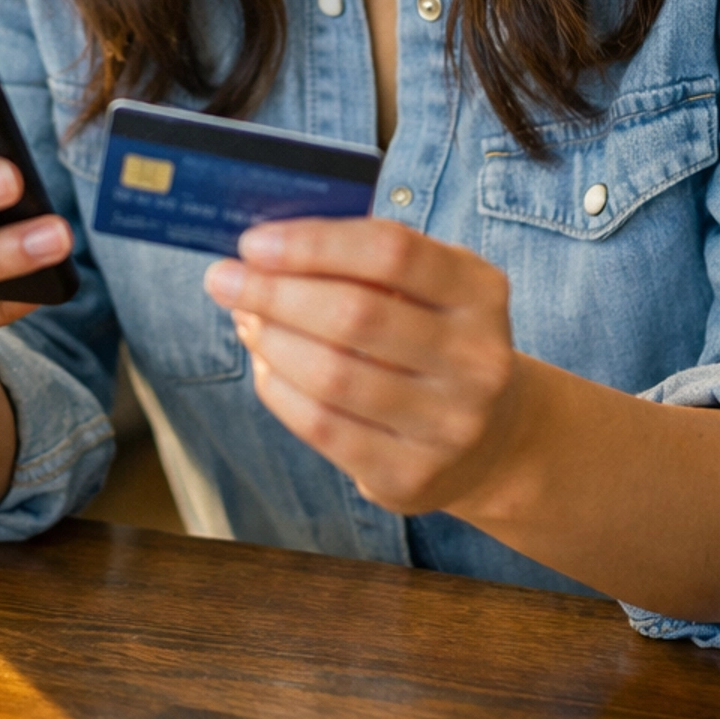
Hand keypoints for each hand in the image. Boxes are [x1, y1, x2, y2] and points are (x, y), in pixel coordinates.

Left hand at [203, 219, 526, 517]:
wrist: (496, 437)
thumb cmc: (438, 338)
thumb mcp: (430, 287)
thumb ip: (362, 261)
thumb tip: (264, 256)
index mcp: (480, 291)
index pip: (390, 251)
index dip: (313, 244)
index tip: (253, 242)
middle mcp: (476, 358)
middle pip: (355, 314)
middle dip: (274, 292)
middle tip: (223, 279)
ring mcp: (449, 424)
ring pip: (332, 376)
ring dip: (271, 341)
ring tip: (245, 320)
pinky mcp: (413, 476)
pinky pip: (324, 427)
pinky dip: (280, 391)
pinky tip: (266, 366)